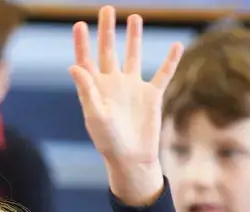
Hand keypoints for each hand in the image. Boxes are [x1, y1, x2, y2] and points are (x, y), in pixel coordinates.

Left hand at [68, 6, 183, 204]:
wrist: (132, 159)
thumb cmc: (109, 142)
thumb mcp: (95, 115)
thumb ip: (86, 90)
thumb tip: (73, 66)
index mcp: (96, 89)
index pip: (86, 61)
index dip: (82, 43)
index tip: (78, 25)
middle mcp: (113, 84)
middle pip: (109, 51)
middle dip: (107, 30)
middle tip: (106, 8)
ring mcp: (133, 88)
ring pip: (133, 56)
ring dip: (134, 38)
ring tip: (134, 17)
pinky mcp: (152, 95)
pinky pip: (163, 74)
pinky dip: (171, 60)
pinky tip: (176, 45)